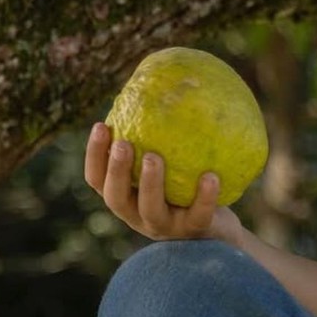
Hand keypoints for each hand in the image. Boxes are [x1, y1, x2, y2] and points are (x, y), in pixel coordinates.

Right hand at [84, 122, 241, 241]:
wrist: (221, 230)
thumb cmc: (190, 187)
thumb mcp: (172, 164)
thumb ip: (162, 138)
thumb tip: (165, 84)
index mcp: (128, 197)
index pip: (98, 180)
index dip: (95, 155)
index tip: (101, 126)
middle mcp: (139, 215)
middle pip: (115, 197)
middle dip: (116, 170)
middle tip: (123, 143)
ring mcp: (166, 227)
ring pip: (151, 210)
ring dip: (150, 183)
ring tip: (154, 157)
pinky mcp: (194, 232)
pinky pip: (199, 215)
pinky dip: (204, 197)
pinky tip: (211, 176)